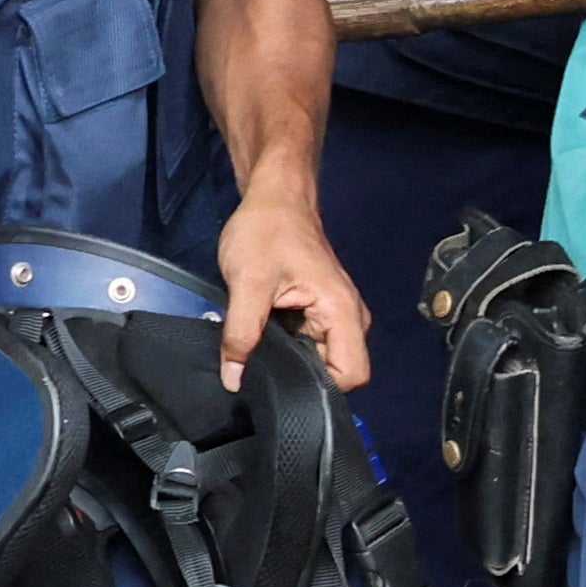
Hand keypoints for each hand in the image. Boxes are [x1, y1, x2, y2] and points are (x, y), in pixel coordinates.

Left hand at [215, 194, 370, 389]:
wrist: (274, 198)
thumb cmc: (266, 231)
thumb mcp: (247, 283)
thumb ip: (241, 335)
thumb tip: (234, 380)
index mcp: (342, 312)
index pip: (352, 375)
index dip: (319, 388)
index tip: (281, 383)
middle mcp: (350, 319)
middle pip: (339, 373)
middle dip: (302, 378)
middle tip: (262, 369)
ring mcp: (338, 317)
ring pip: (324, 361)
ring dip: (295, 364)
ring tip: (262, 354)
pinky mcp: (323, 314)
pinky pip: (314, 347)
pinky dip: (291, 350)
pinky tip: (267, 342)